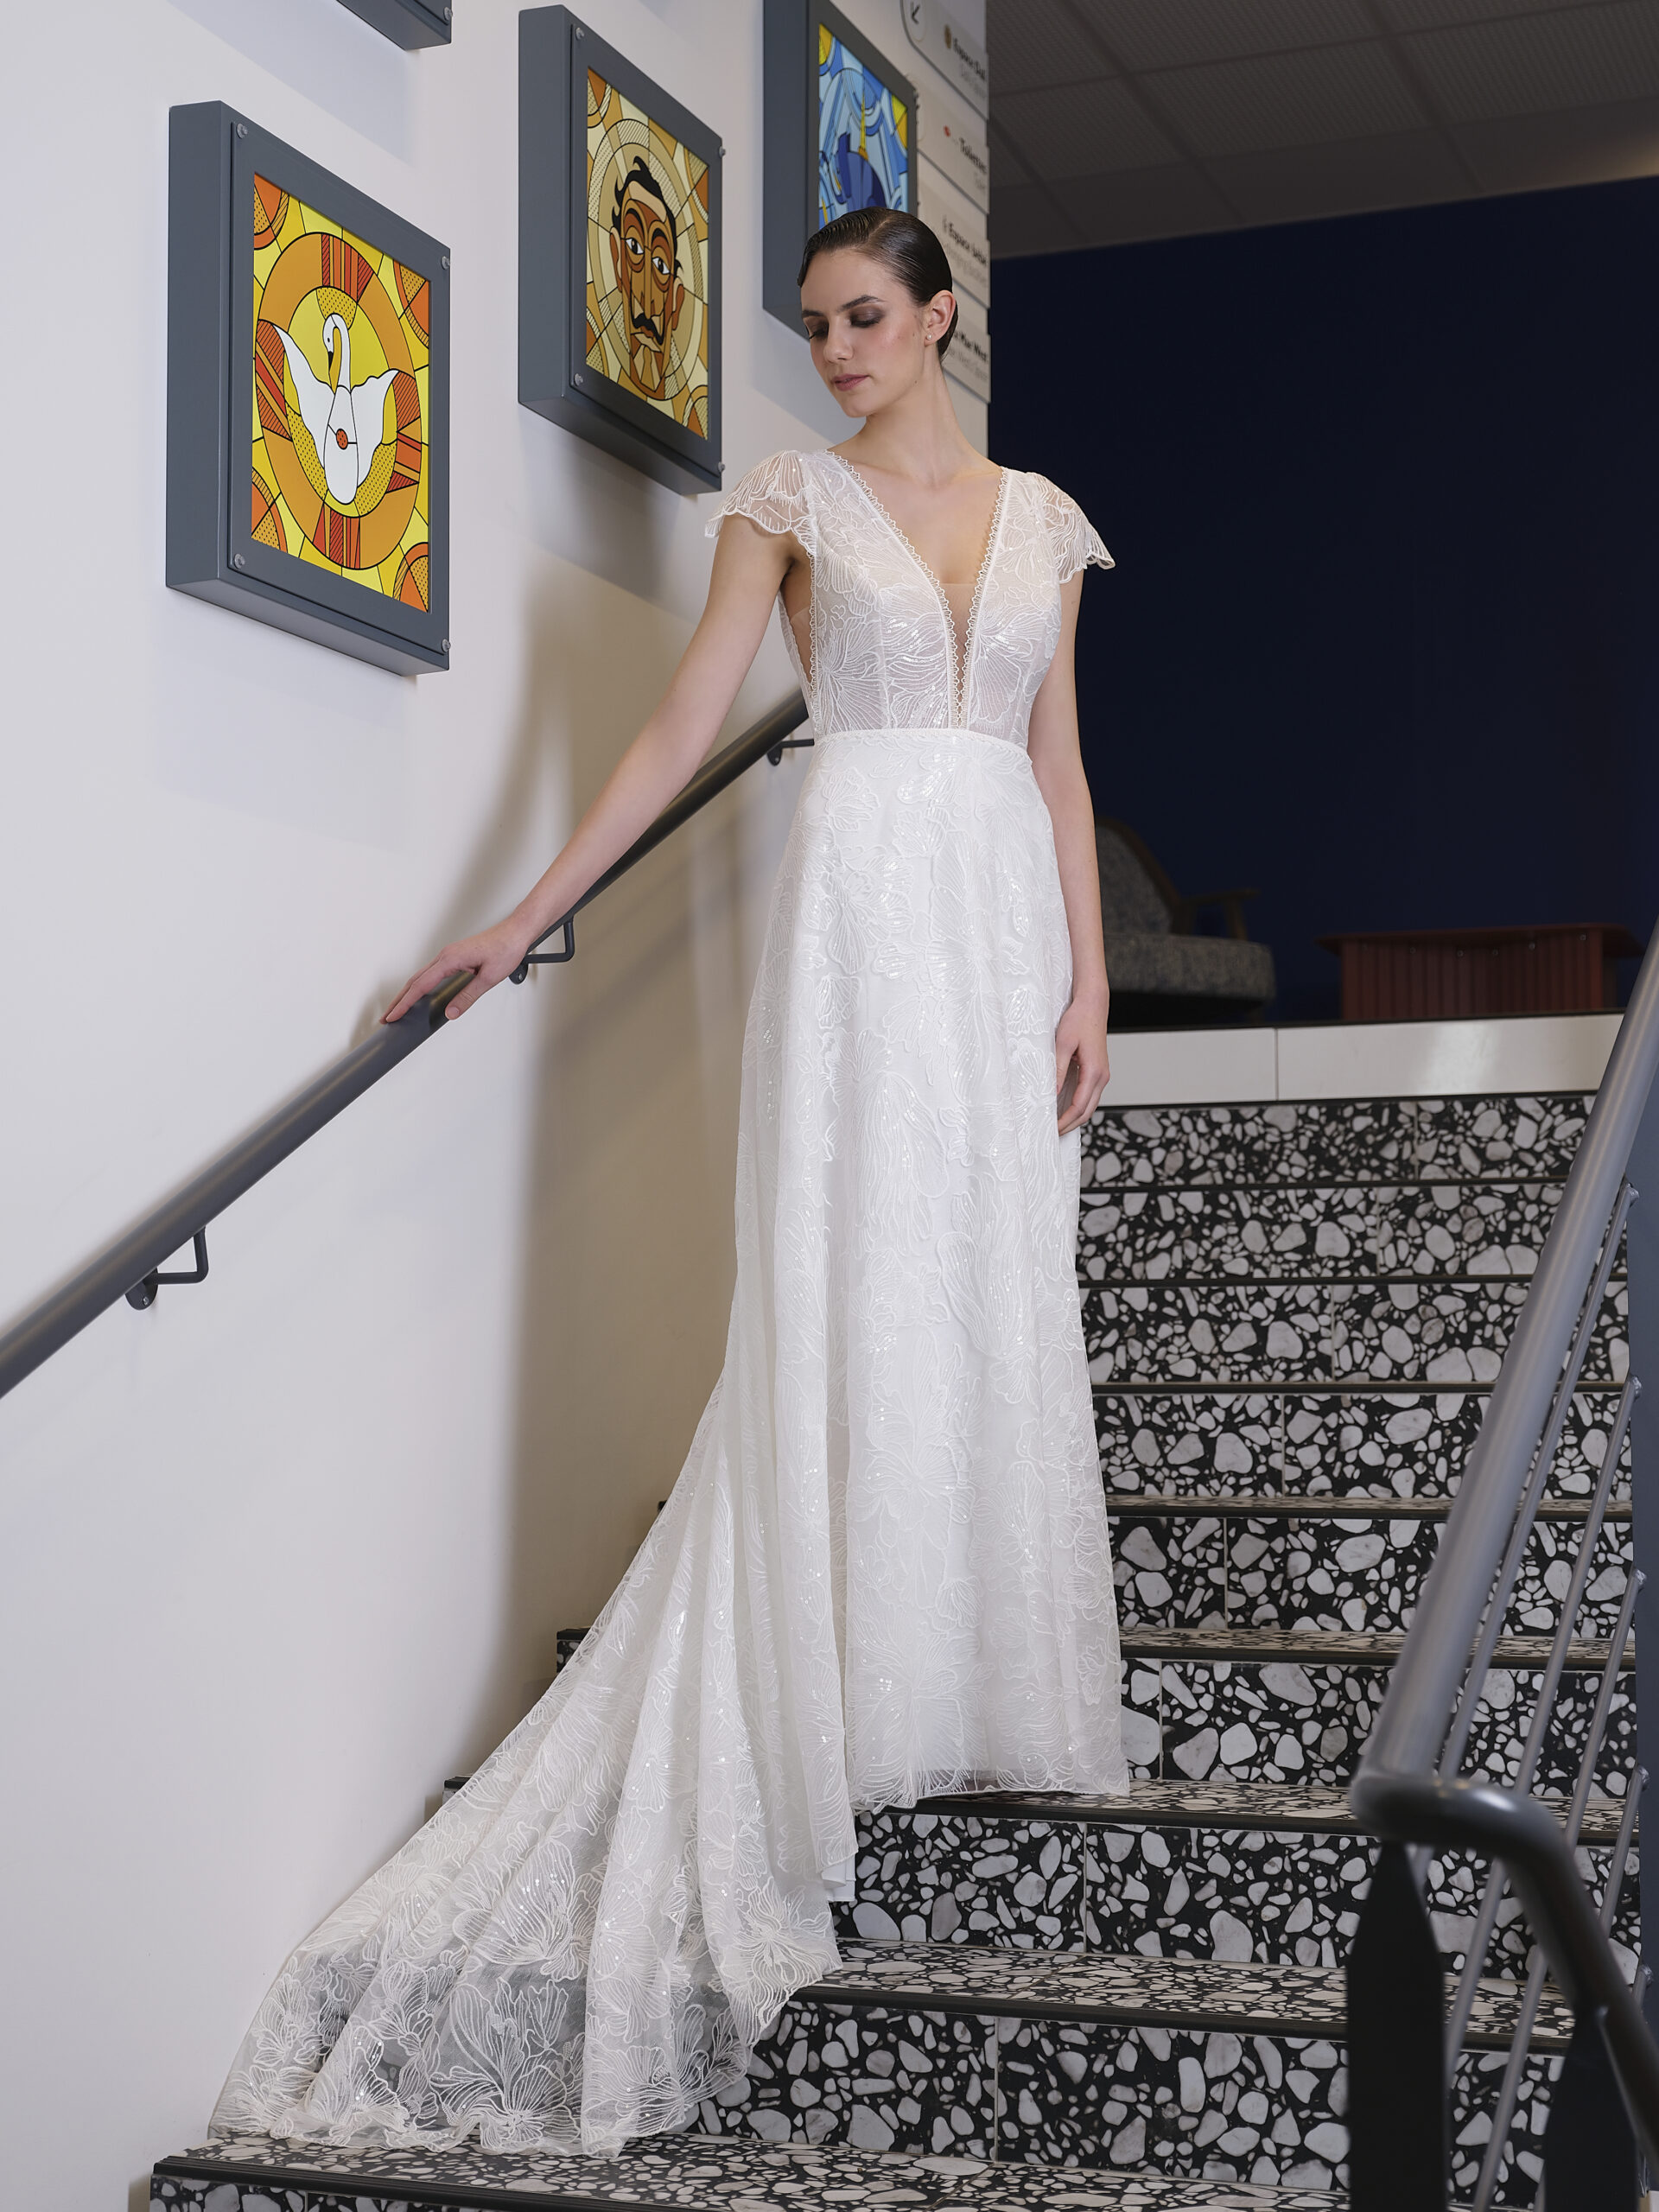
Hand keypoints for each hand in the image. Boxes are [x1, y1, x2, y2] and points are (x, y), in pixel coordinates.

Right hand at [382, 917, 531, 1024]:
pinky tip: (418, 994)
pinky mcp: (454, 956)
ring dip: (408, 993)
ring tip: (398, 1009)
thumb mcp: (488, 978)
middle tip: (387, 1017)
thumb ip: (468, 996)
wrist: (516, 932)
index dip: (405, 1003)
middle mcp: (445, 955)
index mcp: (450, 959)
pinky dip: (420, 985)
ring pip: (421, 976)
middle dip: (399, 1000)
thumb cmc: (505, 948)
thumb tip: (451, 1012)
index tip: (394, 1015)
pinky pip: (430, 973)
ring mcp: (448, 955)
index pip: (420, 985)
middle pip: (414, 980)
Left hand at [1055, 988, 1109, 1135]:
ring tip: (1057, 1125)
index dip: (1065, 1121)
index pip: (1079, 1106)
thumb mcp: (1063, 1044)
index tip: (1052, 1129)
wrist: (1092, 1006)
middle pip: (1087, 1111)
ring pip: (1090, 1105)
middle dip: (1070, 1125)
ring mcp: (1102, 1075)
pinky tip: (1064, 1109)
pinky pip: (1089, 1095)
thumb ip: (1058, 1070)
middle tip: (1052, 1134)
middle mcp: (1102, 1076)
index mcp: (1095, 1072)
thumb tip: (1051, 1093)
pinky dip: (1078, 1107)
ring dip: (1075, 1118)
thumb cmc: (1078, 1021)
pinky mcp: (1098, 1072)